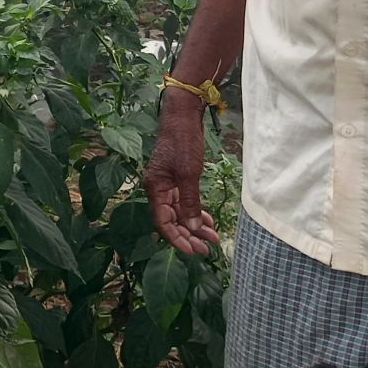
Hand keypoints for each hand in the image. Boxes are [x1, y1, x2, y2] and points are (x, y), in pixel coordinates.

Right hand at [146, 95, 219, 255]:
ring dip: (194, 225)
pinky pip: (184, 201)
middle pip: (171, 220)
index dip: (178, 239)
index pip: (163, 222)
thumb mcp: (188, 174)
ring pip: (179, 212)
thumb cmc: (183, 142)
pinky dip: (195, 211)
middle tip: (208, 248)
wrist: (182, 117)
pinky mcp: (177, 178)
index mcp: (154, 189)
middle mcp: (157, 189)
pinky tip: (206, 220)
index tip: (194, 250)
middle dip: (189, 235)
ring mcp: (167, 184)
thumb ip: (189, 202)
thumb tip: (191, 228)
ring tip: (212, 237)